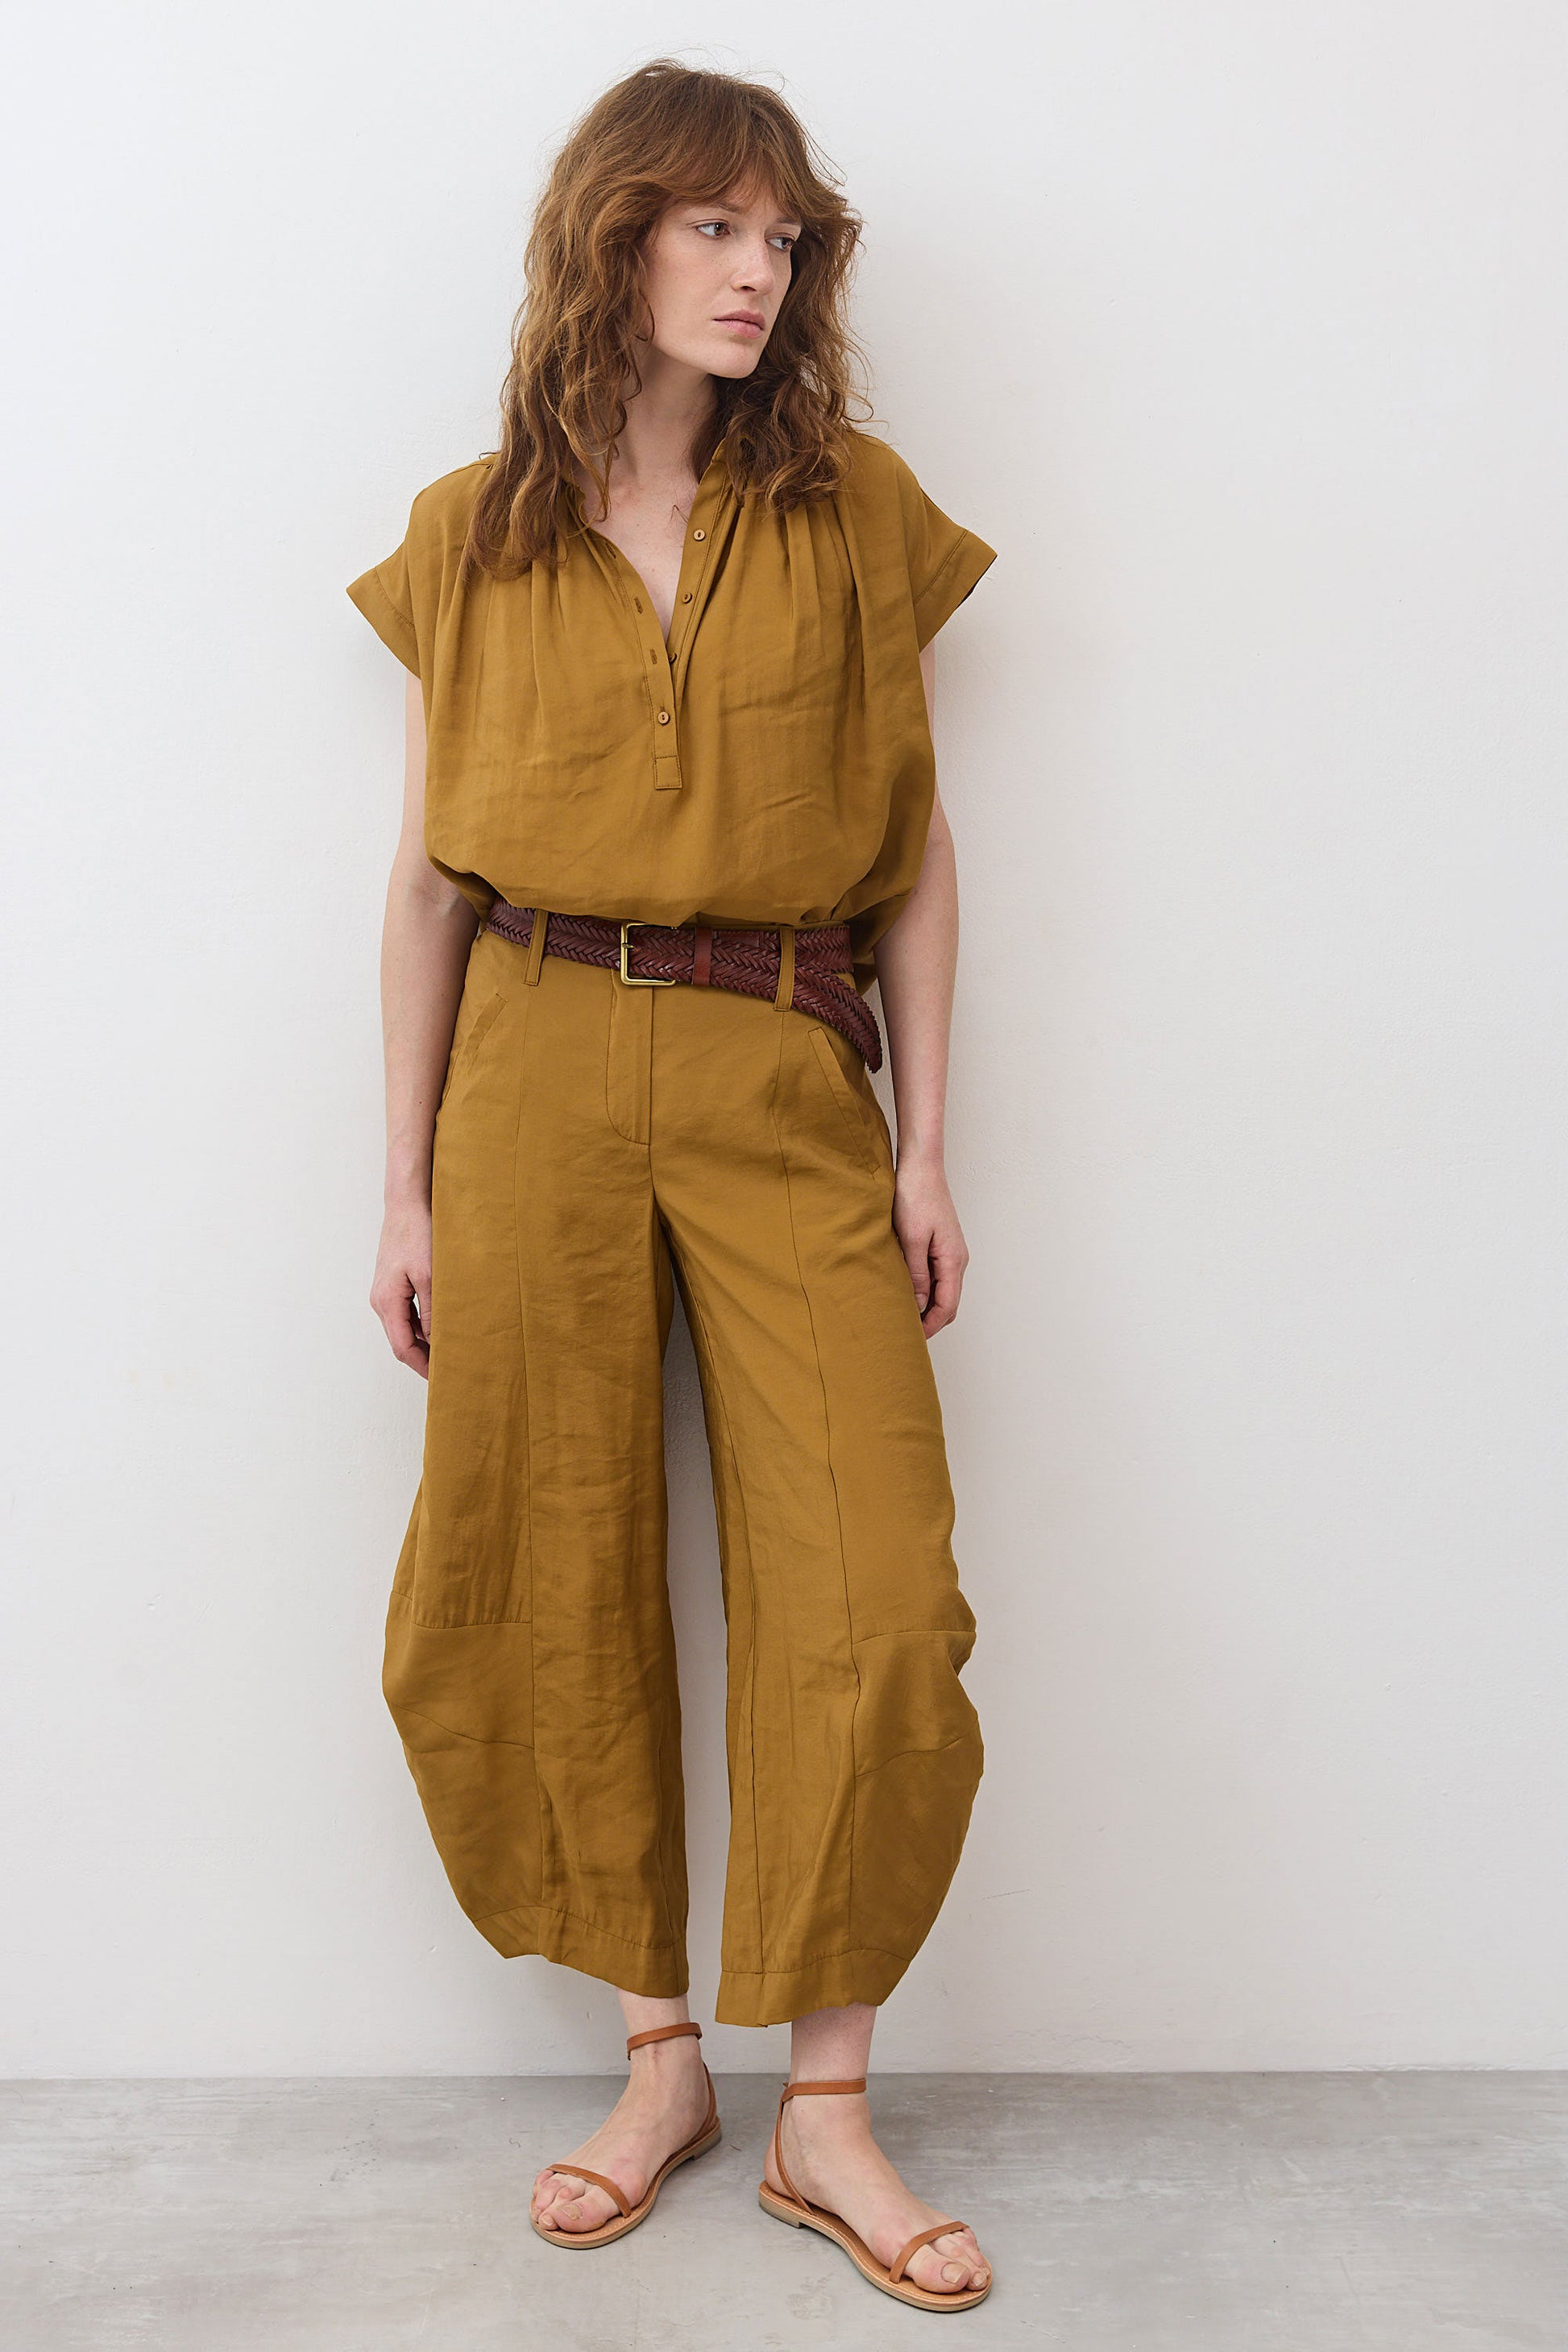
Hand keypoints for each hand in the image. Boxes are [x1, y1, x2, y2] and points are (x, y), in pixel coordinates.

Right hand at [371, 1200, 433, 1376]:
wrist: (407, 1204)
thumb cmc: (417, 1233)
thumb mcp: (430, 1275)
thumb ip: (433, 1310)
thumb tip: (437, 1340)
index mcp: (386, 1302)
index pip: (403, 1347)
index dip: (422, 1366)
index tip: (440, 1379)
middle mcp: (381, 1301)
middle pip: (401, 1341)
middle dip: (423, 1358)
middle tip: (449, 1370)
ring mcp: (385, 1292)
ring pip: (405, 1328)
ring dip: (424, 1342)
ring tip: (450, 1352)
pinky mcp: (394, 1284)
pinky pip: (407, 1313)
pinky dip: (423, 1325)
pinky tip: (442, 1326)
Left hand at [892, 1150, 967, 1336]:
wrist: (921, 1167)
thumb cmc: (915, 1197)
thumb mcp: (911, 1239)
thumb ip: (917, 1274)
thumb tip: (919, 1304)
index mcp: (953, 1260)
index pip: (947, 1307)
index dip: (930, 1327)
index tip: (911, 1340)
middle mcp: (957, 1259)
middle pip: (948, 1303)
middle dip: (930, 1321)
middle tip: (904, 1334)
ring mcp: (950, 1252)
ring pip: (942, 1290)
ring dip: (926, 1306)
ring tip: (902, 1316)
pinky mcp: (941, 1244)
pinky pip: (937, 1276)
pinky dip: (925, 1290)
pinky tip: (906, 1291)